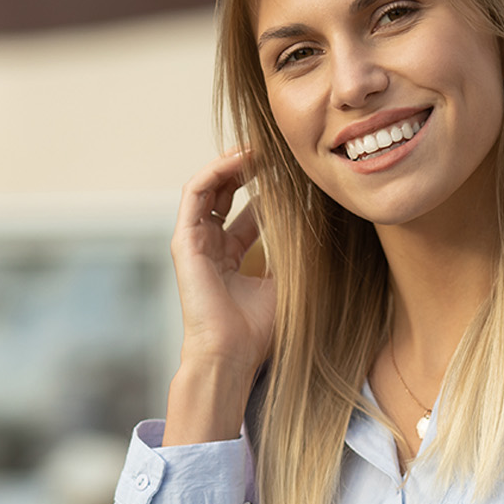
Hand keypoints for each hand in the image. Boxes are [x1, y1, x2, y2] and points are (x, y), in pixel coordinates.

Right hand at [163, 148, 275, 444]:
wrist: (231, 354)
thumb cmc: (257, 330)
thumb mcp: (286, 282)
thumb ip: (293, 254)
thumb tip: (319, 227)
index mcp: (229, 258)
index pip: (244, 213)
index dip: (265, 190)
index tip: (289, 173)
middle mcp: (209, 247)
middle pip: (225, 194)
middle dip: (247, 170)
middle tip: (274, 152)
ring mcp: (194, 242)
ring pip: (209, 187)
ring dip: (231, 164)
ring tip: (258, 149)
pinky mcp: (184, 239)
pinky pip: (196, 193)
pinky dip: (216, 172)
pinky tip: (240, 160)